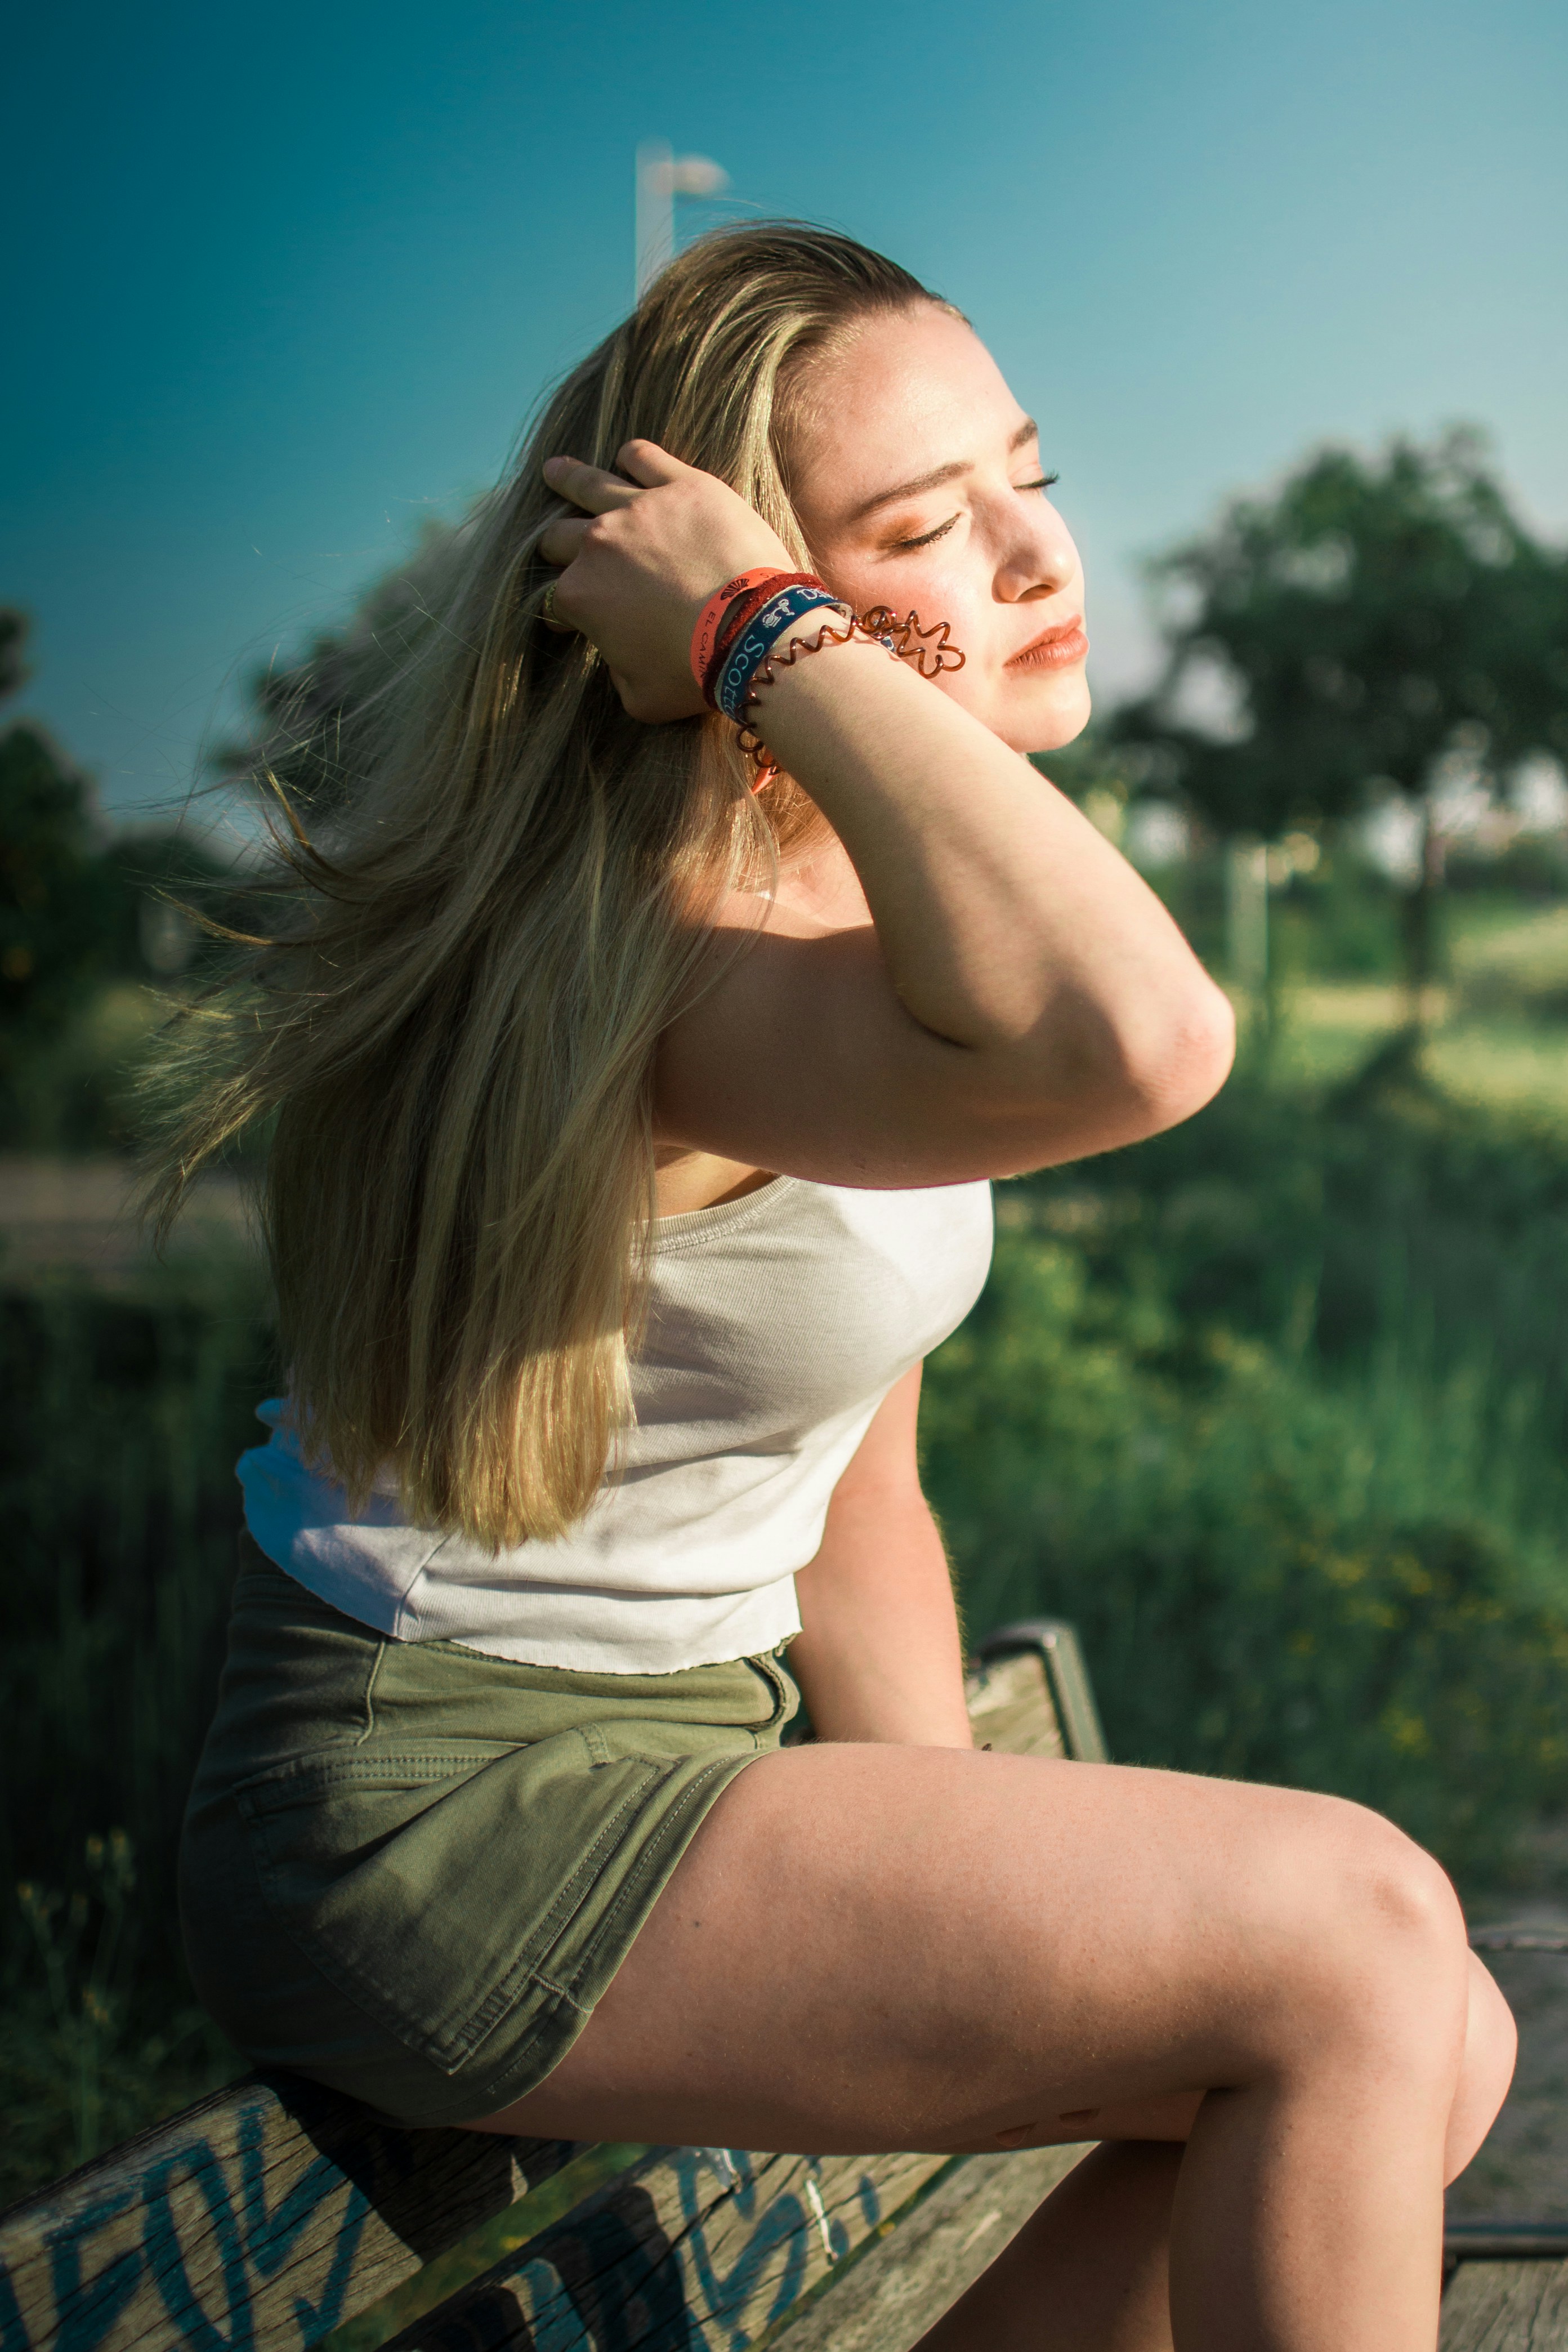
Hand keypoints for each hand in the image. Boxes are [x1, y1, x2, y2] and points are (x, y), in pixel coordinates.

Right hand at [539, 441, 796, 721]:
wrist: (753, 634)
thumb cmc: (696, 673)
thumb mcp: (640, 697)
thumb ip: (615, 672)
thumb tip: (616, 656)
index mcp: (581, 596)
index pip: (555, 598)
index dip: (560, 611)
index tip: (568, 617)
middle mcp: (598, 544)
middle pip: (560, 537)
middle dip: (554, 545)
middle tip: (554, 543)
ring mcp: (638, 508)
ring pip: (588, 484)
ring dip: (566, 478)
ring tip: (555, 471)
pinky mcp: (682, 485)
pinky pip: (644, 457)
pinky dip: (631, 458)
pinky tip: (627, 460)